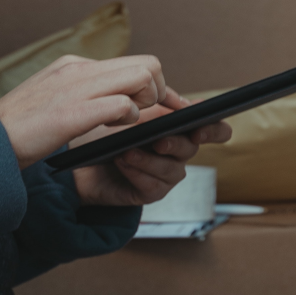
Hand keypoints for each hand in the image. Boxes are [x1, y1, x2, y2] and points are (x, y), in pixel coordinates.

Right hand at [0, 54, 168, 168]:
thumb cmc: (20, 129)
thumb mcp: (55, 99)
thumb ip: (85, 93)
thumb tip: (119, 99)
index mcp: (74, 65)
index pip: (135, 62)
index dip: (157, 85)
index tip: (165, 104)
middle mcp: (78, 70)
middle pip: (147, 64)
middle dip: (160, 92)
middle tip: (148, 115)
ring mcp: (74, 89)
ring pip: (141, 78)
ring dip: (147, 103)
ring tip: (128, 122)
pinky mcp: (71, 113)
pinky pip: (122, 106)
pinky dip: (129, 119)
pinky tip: (113, 131)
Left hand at [71, 90, 232, 207]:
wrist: (80, 156)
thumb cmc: (108, 131)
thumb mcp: (134, 112)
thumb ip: (161, 105)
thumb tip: (184, 103)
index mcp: (181, 128)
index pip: (215, 129)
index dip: (214, 130)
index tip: (198, 131)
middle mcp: (179, 152)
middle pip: (192, 149)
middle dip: (175, 145)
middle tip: (159, 141)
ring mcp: (167, 173)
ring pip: (172, 170)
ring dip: (149, 160)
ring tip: (127, 151)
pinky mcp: (151, 191)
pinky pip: (154, 186)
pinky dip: (137, 173)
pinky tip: (122, 162)